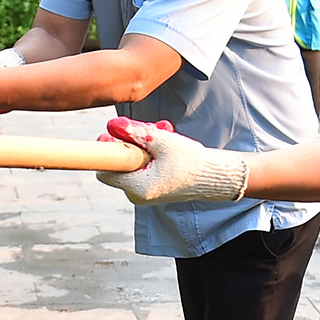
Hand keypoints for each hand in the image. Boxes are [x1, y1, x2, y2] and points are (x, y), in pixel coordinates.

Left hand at [97, 118, 248, 205]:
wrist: (214, 177)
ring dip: (145, 144)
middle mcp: (138, 195)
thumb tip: (111, 125)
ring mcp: (146, 193)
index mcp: (137, 188)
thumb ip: (134, 132)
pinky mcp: (154, 188)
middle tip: (146, 127)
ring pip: (134, 163)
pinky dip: (152, 153)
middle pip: (121, 163)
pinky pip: (144, 167)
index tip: (112, 134)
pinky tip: (166, 139)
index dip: (107, 150)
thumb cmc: (190, 161)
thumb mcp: (161, 141)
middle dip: (131, 142)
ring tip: (163, 130)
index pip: (106, 170)